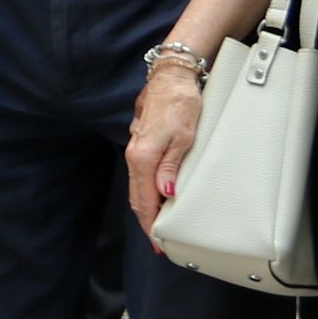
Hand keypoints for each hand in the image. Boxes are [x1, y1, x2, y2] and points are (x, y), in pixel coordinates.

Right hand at [126, 58, 206, 232]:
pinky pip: (140, 174)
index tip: (157, 241)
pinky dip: (146, 190)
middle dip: (146, 221)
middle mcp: (134, 154)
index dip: (150, 224)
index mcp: (143, 157)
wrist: (171, 77)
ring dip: (146, 207)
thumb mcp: (183, 137)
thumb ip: (171, 166)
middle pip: (136, 197)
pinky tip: (155, 195)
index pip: (144, 200)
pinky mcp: (141, 142)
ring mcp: (136, 147)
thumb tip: (166, 192)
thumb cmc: (180, 103)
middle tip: (158, 241)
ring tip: (157, 224)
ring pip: (137, 186)